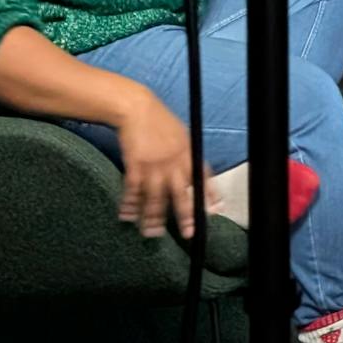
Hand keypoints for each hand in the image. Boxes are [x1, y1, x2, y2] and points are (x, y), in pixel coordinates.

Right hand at [113, 89, 213, 238]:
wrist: (137, 108)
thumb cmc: (159, 120)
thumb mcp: (182, 134)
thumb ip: (186, 154)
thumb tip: (192, 171)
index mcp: (188, 153)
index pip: (203, 177)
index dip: (210, 195)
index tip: (215, 211)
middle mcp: (174, 162)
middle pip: (181, 194)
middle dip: (185, 216)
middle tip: (188, 233)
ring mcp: (155, 165)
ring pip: (156, 198)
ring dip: (153, 218)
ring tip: (151, 234)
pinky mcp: (136, 165)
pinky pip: (133, 191)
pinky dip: (130, 205)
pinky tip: (127, 217)